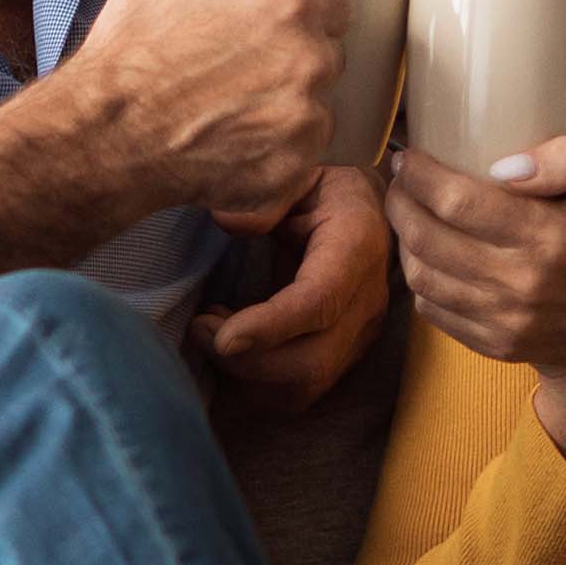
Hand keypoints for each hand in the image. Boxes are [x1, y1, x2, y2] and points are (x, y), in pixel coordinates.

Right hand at [32, 0, 339, 223]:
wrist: (103, 134)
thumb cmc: (130, 49)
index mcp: (288, 3)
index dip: (297, 6)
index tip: (265, 22)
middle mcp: (309, 60)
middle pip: (327, 51)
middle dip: (292, 54)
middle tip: (238, 66)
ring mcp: (305, 120)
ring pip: (317, 103)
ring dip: (288, 103)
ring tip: (231, 106)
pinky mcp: (293, 169)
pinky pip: (305, 154)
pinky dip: (277, 149)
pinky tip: (233, 140)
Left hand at [198, 160, 392, 412]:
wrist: (363, 207)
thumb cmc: (319, 187)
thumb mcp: (295, 174)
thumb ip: (265, 197)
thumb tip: (227, 221)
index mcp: (356, 244)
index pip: (319, 301)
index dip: (270, 327)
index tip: (221, 337)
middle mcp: (366, 299)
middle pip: (312, 361)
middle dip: (246, 362)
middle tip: (199, 329)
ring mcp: (360, 333)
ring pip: (306, 387)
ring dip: (246, 378)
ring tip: (210, 335)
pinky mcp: (345, 353)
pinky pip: (300, 390)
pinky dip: (255, 382)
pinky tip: (231, 345)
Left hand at [391, 93, 565, 453]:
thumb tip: (503, 163)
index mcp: (547, 236)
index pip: (456, 201)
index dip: (420, 174)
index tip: (410, 156)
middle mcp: (520, 284)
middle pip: (427, 239)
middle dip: (400, 202)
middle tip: (399, 179)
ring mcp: (506, 321)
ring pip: (422, 279)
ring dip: (404, 241)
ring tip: (408, 213)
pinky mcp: (500, 346)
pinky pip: (436, 313)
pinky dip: (421, 282)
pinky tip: (427, 255)